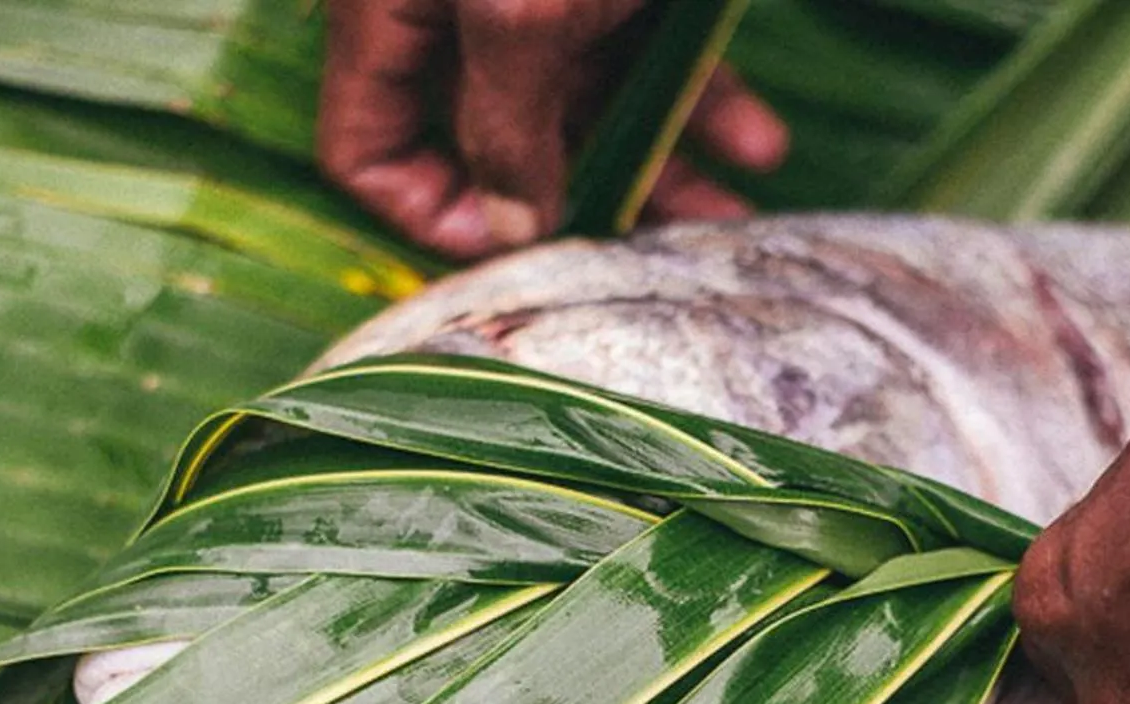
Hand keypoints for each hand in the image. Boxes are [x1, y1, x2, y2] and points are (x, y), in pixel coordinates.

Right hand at [319, 0, 788, 256]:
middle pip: (497, 142)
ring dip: (662, 164)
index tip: (524, 253)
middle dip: (581, 201)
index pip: (368, 153)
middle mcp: (456, 12)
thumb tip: (511, 227)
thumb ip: (505, 125)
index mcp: (391, 14)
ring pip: (588, 106)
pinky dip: (701, 99)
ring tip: (736, 218)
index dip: (433, 217)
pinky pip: (645, 51)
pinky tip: (761, 145)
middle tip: (655, 253)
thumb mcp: (520, 12)